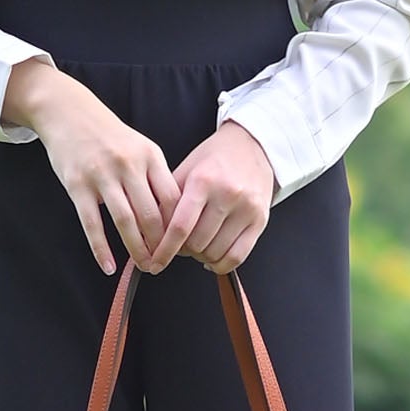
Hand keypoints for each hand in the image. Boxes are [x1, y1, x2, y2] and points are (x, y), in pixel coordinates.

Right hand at [3, 58, 179, 275]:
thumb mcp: (140, 147)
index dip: (179, 226)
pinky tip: (109, 266)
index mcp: (150, 156)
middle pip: (151, 214)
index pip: (172, 198)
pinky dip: (101, 249)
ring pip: (125, 221)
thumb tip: (173, 215)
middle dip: (160, 245)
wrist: (69, 113)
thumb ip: (156, 176)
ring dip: (137, 250)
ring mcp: (101, 175)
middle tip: (163, 264)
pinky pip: (92, 223)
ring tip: (144, 266)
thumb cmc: (109, 135)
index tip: (181, 245)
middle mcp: (129, 165)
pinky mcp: (77, 185)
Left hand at [141, 120, 275, 276]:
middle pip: (197, 243)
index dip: (165, 249)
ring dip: (200, 256)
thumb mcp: (186, 169)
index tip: (155, 261)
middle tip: (179, 245)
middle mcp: (228, 195)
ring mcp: (247, 209)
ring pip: (216, 252)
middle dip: (182, 250)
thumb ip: (168, 199)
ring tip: (196, 246)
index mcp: (203, 181)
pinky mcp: (260, 221)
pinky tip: (212, 258)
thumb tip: (149, 232)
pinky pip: (238, 256)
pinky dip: (221, 264)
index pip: (180, 226)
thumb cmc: (214, 158)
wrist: (252, 146)